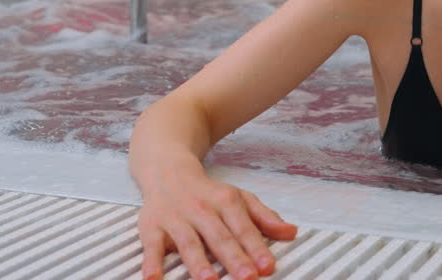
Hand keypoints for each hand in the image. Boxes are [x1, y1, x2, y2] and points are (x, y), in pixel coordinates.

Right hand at [137, 172, 297, 279]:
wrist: (168, 172)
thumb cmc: (208, 193)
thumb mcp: (240, 199)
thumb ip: (265, 217)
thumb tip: (291, 232)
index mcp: (226, 202)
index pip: (244, 228)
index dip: (256, 248)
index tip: (268, 267)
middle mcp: (202, 210)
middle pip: (220, 237)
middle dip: (234, 258)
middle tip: (247, 278)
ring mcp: (176, 218)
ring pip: (189, 242)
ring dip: (198, 262)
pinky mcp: (152, 227)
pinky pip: (151, 246)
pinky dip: (151, 262)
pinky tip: (153, 278)